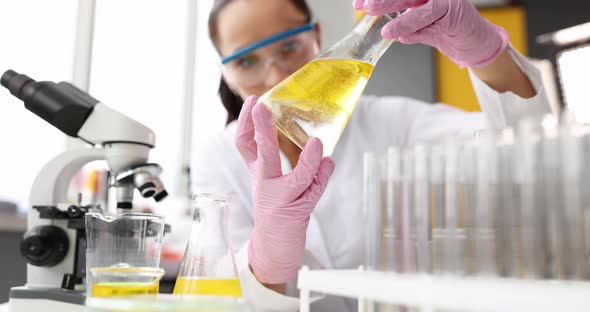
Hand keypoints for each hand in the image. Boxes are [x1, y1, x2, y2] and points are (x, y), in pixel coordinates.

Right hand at [235, 96, 335, 283]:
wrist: (274, 249)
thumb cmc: (280, 212)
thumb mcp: (281, 184)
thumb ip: (299, 166)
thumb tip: (320, 148)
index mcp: (259, 174)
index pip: (245, 145)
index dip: (245, 122)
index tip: (252, 101)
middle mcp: (265, 184)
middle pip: (261, 155)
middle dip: (261, 129)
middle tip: (260, 106)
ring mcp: (280, 200)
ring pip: (293, 180)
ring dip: (305, 162)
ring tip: (314, 142)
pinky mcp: (295, 214)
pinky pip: (311, 195)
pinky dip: (322, 178)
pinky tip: (328, 163)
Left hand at [353, 0, 508, 67]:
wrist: (472, 39)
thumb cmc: (443, 25)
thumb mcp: (417, 18)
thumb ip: (398, 16)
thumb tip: (370, 14)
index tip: (358, 4)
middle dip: (385, 1)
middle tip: (367, 8)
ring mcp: (449, 3)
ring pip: (424, 11)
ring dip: (403, 22)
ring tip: (386, 31)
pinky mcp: (458, 19)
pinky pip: (436, 28)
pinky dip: (419, 34)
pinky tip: (404, 39)